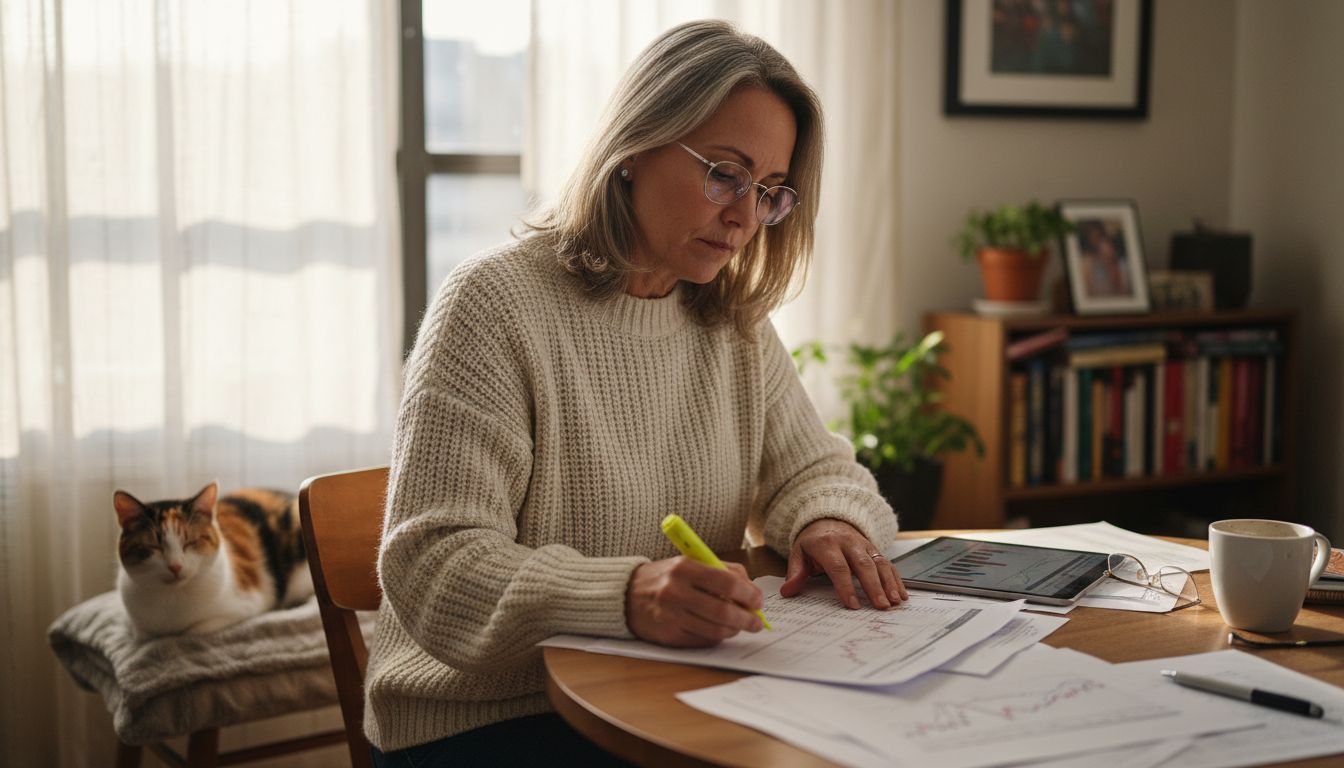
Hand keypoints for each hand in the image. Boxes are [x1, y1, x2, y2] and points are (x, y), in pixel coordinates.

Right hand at [626, 557, 764, 646]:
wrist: (626, 595)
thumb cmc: (666, 577)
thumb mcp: (690, 563)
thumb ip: (722, 571)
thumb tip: (752, 590)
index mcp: (684, 568)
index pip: (726, 582)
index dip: (748, 594)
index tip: (758, 601)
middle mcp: (675, 592)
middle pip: (723, 611)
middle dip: (747, 619)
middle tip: (756, 622)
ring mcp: (671, 616)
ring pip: (715, 630)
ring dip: (734, 630)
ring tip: (740, 626)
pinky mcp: (668, 636)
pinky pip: (702, 641)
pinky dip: (716, 637)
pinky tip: (720, 631)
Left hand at [779, 519, 907, 609]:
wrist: (827, 519)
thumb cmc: (813, 542)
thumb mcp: (799, 553)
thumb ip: (795, 572)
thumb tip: (788, 591)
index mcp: (827, 544)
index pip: (838, 567)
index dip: (846, 586)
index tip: (852, 605)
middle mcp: (848, 542)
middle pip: (863, 565)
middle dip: (873, 586)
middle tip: (881, 606)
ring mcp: (863, 545)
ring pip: (879, 563)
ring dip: (889, 583)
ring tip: (894, 602)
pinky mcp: (874, 549)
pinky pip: (887, 563)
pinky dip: (896, 579)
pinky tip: (901, 594)